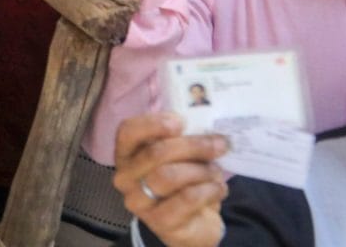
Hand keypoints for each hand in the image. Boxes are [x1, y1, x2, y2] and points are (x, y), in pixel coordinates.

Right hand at [113, 113, 229, 246]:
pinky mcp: (160, 222)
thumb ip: (182, 139)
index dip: (153, 123)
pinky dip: (209, 189)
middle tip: (219, 143)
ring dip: (201, 170)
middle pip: (155, 153)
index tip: (181, 122)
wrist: (192, 224)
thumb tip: (207, 127)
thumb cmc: (182, 181)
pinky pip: (187, 198)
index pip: (127, 131)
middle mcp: (125, 178)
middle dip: (192, 145)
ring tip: (216, 171)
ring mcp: (139, 202)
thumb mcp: (178, 157)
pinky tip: (218, 189)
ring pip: (169, 176)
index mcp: (126, 154)